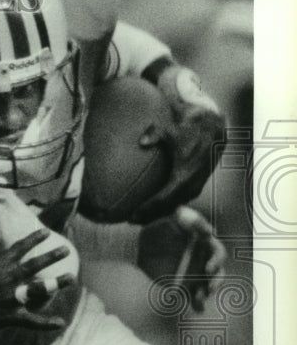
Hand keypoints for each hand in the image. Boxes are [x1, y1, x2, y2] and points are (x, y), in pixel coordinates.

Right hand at [0, 228, 76, 335]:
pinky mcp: (11, 317)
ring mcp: (10, 299)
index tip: (46, 232)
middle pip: (33, 265)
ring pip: (38, 290)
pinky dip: (46, 323)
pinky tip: (61, 322)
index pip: (18, 249)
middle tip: (66, 250)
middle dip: (51, 256)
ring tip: (71, 278)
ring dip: (56, 283)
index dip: (33, 239)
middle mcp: (6, 280)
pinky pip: (31, 321)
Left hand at [130, 65, 225, 223]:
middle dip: (151, 215)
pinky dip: (168, 205)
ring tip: (140, 218)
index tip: (132, 215)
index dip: (148, 209)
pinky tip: (155, 208)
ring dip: (160, 213)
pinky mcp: (199, 182)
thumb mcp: (170, 126)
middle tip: (131, 220)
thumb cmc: (187, 124)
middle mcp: (193, 182)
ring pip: (177, 205)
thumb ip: (154, 133)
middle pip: (169, 207)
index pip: (164, 198)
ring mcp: (198, 183)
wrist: (214, 124)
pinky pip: (182, 199)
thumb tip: (142, 143)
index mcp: (185, 172)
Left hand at [138, 206, 226, 311]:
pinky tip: (197, 308)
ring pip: (207, 286)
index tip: (208, 268)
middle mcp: (203, 260)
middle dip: (216, 281)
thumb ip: (192, 219)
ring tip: (199, 300)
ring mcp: (194, 273)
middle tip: (208, 288)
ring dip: (205, 294)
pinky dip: (197, 303)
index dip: (216, 261)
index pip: (217, 253)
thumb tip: (210, 232)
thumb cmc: (161, 225)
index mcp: (204, 244)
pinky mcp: (183, 284)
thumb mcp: (176, 216)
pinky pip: (193, 295)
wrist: (139, 241)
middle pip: (217, 273)